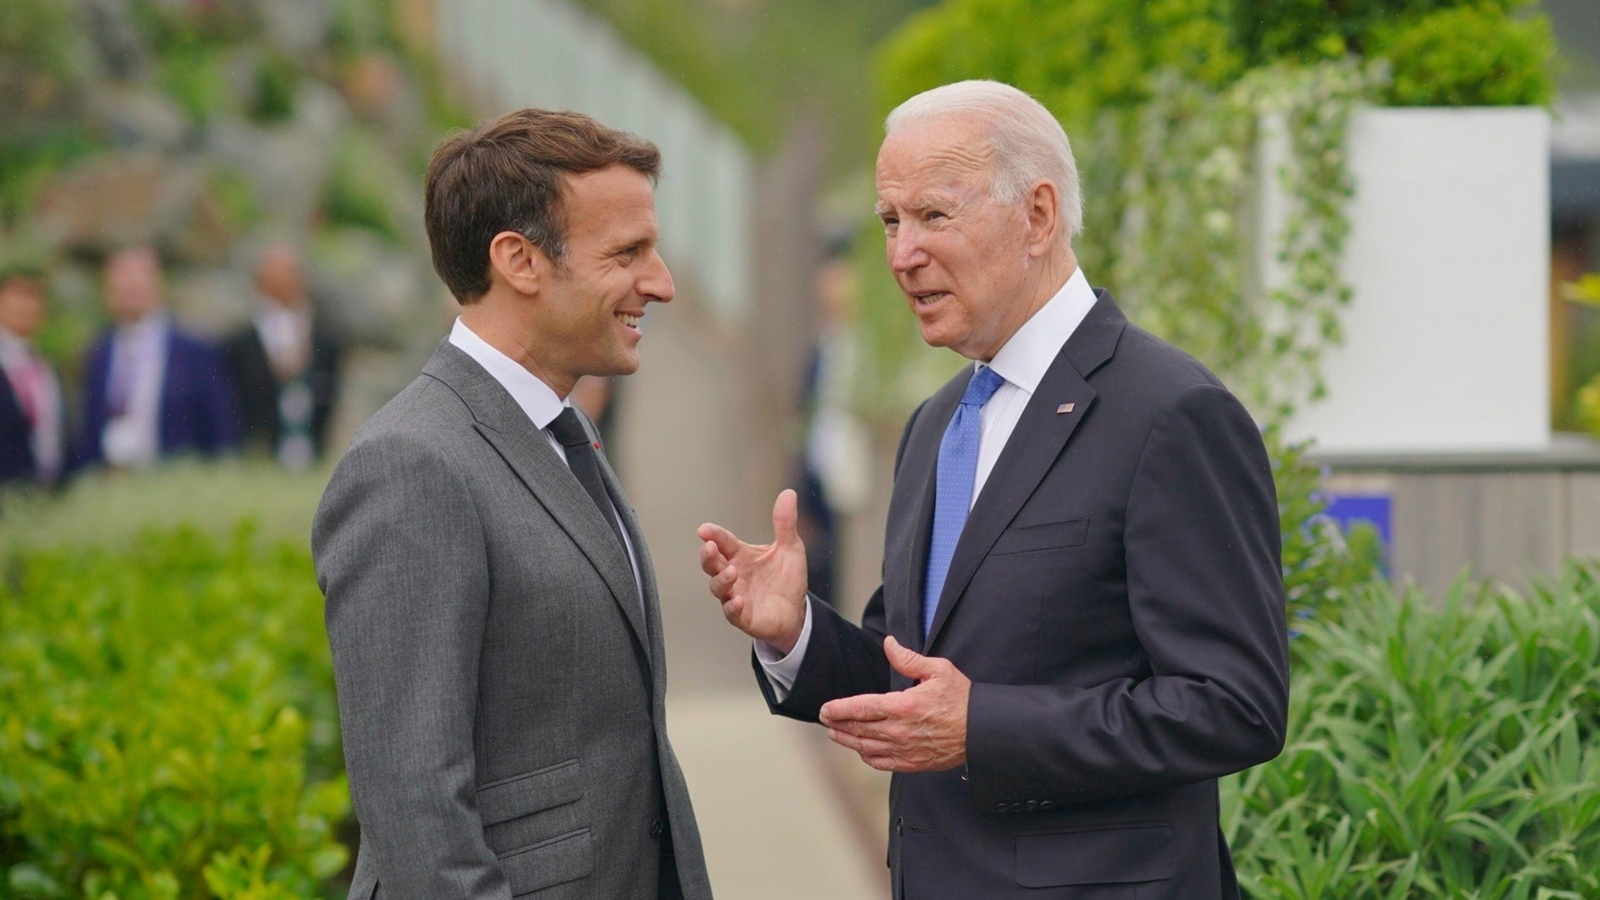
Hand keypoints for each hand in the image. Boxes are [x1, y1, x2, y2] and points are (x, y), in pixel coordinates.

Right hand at [697, 490, 808, 653]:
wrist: (796, 611)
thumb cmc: (787, 578)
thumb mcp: (791, 548)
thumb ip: (785, 523)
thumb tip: (789, 492)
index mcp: (741, 555)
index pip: (723, 542)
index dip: (713, 535)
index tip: (704, 529)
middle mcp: (734, 574)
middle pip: (712, 564)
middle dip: (708, 556)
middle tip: (709, 547)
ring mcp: (735, 595)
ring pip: (718, 587)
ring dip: (721, 580)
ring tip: (732, 572)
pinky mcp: (743, 616)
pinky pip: (732, 613)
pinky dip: (732, 606)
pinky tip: (738, 600)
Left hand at [819, 636, 970, 772]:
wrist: (982, 730)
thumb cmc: (962, 699)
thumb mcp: (938, 670)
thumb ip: (908, 659)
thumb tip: (888, 644)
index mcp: (902, 706)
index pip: (860, 708)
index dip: (839, 710)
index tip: (825, 709)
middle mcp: (899, 731)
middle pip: (858, 729)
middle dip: (837, 724)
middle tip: (824, 719)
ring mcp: (904, 750)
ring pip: (865, 748)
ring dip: (847, 741)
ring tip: (834, 734)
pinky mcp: (912, 763)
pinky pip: (881, 763)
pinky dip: (866, 757)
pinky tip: (861, 750)